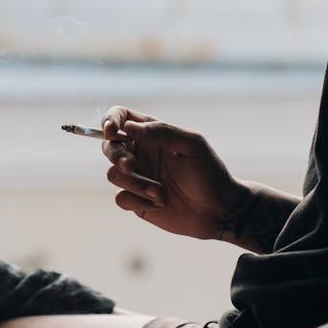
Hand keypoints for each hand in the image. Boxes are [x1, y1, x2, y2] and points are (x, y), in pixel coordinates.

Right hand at [101, 106, 249, 239]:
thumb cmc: (209, 173)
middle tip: (131, 165)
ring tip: (161, 193)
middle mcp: (141, 153)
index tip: (112, 131)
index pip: (121, 117)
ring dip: (136, 183)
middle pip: (109, 146)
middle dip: (117, 156)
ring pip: (113, 175)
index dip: (110, 120)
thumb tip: (129, 126)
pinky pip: (121, 198)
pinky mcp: (137, 201)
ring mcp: (137, 177)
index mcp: (152, 134)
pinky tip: (160, 203)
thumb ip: (161, 131)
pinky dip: (138, 201)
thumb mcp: (192, 145)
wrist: (218, 210)